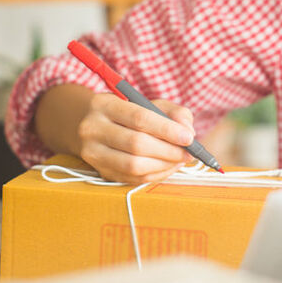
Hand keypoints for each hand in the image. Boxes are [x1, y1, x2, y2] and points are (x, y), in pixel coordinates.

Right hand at [77, 92, 195, 184]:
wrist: (94, 126)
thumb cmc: (129, 114)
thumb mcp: (149, 104)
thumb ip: (174, 112)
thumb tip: (187, 131)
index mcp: (104, 104)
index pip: (139, 118)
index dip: (167, 130)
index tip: (188, 138)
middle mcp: (93, 128)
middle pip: (136, 144)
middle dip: (168, 150)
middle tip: (188, 152)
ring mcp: (93, 153)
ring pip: (133, 165)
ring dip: (164, 165)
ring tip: (179, 160)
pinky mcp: (100, 171)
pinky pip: (133, 179)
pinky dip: (156, 175)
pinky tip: (168, 167)